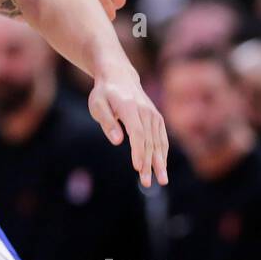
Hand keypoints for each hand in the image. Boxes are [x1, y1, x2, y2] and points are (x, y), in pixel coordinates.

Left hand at [88, 64, 168, 186]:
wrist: (120, 77)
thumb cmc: (104, 93)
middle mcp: (146, 111)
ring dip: (159, 162)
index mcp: (130, 107)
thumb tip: (118, 141)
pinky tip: (162, 167)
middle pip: (149, 141)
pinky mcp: (157, 118)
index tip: (137, 168)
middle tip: (146, 183)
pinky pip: (162, 138)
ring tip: (161, 180)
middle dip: (149, 163)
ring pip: (158, 142)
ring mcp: (154, 114)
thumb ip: (107, 122)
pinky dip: (163, 153)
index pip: (137, 133)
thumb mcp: (97, 104)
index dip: (138, 152)